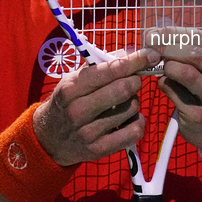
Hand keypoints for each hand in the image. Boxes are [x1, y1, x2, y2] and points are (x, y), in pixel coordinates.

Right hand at [33, 48, 160, 165]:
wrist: (50, 139)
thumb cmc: (68, 101)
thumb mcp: (75, 79)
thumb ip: (103, 64)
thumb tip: (133, 52)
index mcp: (71, 88)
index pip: (110, 70)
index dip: (135, 60)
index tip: (152, 55)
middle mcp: (78, 110)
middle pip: (123, 89)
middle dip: (135, 80)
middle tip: (133, 79)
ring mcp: (89, 132)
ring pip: (131, 108)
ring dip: (134, 101)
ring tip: (123, 101)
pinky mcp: (99, 150)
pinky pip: (134, 132)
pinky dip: (138, 121)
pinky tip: (130, 118)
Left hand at [145, 27, 201, 156]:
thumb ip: (191, 54)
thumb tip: (157, 34)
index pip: (201, 38)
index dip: (176, 32)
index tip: (157, 31)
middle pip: (195, 54)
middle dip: (169, 48)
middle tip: (153, 47)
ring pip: (188, 73)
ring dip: (169, 67)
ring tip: (164, 68)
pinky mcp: (199, 116)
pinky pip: (175, 93)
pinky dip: (164, 84)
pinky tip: (164, 84)